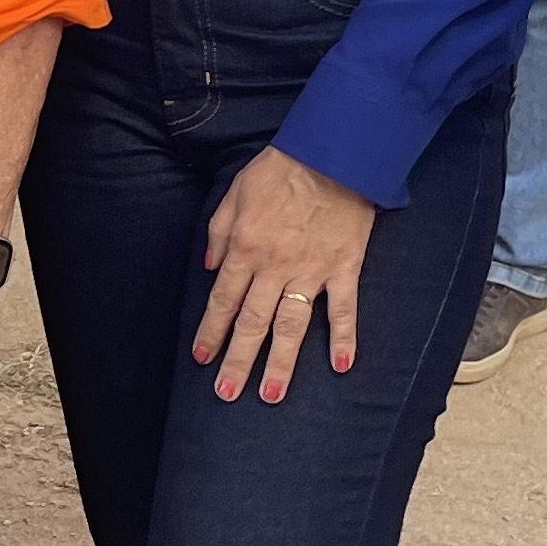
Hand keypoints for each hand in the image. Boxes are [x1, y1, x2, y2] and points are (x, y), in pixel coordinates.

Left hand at [192, 148, 375, 398]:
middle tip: (227, 394)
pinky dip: (344, 338)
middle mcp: (275, 267)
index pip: (223, 300)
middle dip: (238, 360)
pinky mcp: (344, 267)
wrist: (333, 152)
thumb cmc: (280, 169)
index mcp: (246, 249)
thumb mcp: (235, 192)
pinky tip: (340, 366)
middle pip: (253, 323)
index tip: (202, 359)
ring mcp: (312, 270)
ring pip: (293, 326)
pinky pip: (344, 309)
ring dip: (281, 362)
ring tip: (272, 394)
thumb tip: (209, 269)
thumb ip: (219, 233)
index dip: (211, 332)